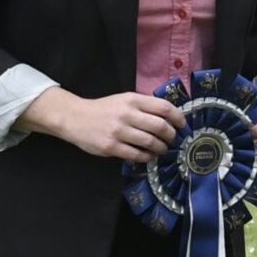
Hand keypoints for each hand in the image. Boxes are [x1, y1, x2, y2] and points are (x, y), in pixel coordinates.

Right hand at [33, 88, 180, 162]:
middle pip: (160, 126)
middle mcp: (126, 114)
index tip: (182, 124)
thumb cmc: (103, 109)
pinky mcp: (111, 147)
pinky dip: (147, 157)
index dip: (177, 117)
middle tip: (172, 140)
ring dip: (161, 148)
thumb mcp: (123, 100)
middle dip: (171, 136)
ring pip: (150, 142)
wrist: (74, 118)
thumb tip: (169, 117)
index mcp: (132, 100)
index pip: (163, 107)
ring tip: (162, 149)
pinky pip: (137, 155)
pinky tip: (148, 156)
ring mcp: (119, 131)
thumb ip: (143, 106)